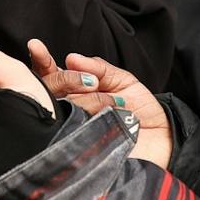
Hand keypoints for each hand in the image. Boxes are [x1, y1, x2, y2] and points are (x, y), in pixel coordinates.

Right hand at [28, 42, 173, 168]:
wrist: (163, 141)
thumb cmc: (141, 112)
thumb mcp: (124, 82)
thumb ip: (99, 69)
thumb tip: (70, 58)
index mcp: (75, 93)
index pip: (50, 76)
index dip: (40, 61)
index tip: (35, 46)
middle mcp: (68, 112)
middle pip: (49, 92)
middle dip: (67, 80)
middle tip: (92, 82)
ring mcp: (71, 133)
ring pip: (62, 110)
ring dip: (88, 100)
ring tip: (119, 104)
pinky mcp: (80, 153)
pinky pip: (73, 134)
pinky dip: (92, 120)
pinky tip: (107, 117)